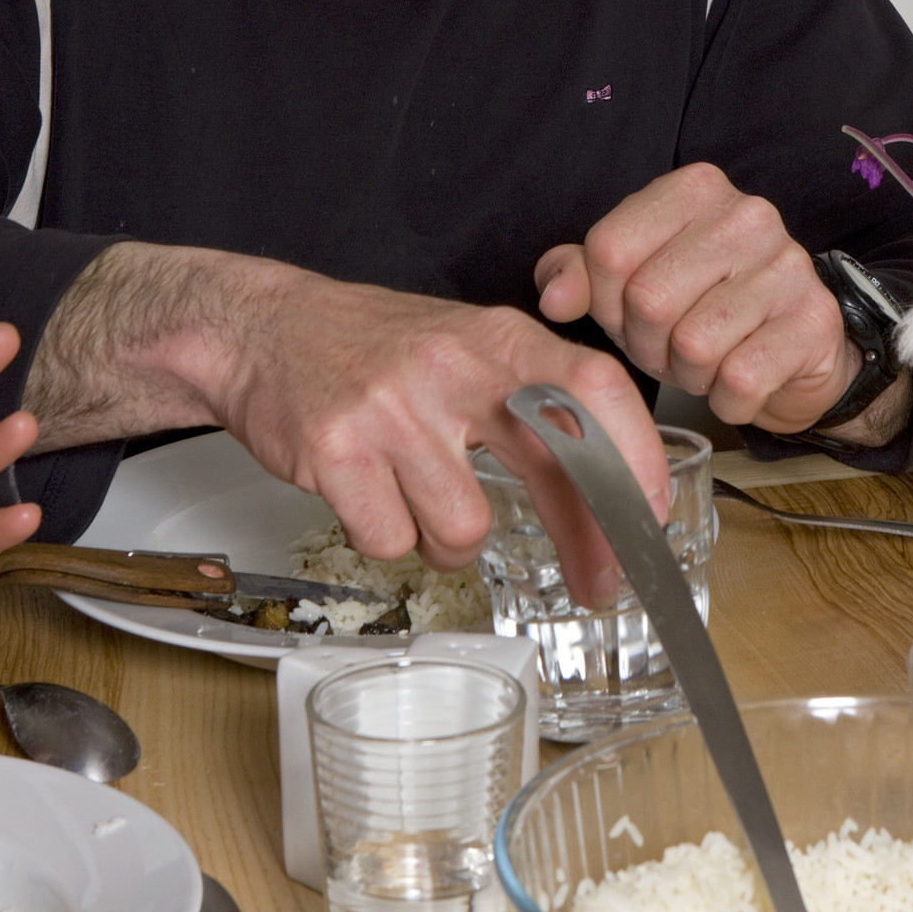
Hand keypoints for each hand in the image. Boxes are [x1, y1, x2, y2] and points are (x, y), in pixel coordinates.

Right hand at [220, 266, 671, 606]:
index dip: (636, 455)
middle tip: (601, 582)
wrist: (261, 329)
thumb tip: (615, 488)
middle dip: (587, 540)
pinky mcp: (336, 453)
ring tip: (419, 497)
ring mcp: (391, 410)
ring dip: (448, 539)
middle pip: (548, 467)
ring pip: (463, 530)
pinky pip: (393, 543)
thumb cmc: (376, 349)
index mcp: (496, 335)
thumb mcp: (466, 347)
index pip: (593, 385)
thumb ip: (534, 403)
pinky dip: (389, 539)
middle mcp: (451, 366)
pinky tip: (371, 496)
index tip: (651, 514)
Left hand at [536, 162, 863, 433]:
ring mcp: (788, 265)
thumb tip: (554, 297)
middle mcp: (747, 214)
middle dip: (646, 344)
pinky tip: (738, 382)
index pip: (610, 249)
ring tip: (705, 364)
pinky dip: (728, 399)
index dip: (604, 301)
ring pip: (694, 344)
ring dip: (688, 375)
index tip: (626, 313)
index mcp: (695, 189)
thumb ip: (581, 275)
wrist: (796, 351)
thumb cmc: (703, 309)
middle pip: (649, 299)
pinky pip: (740, 380)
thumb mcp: (631, 284)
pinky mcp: (814, 321)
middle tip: (668, 348)